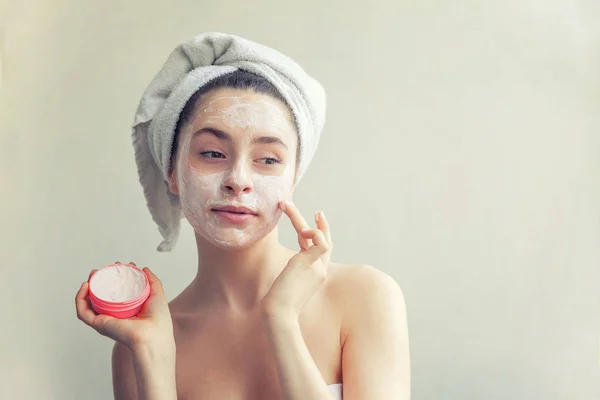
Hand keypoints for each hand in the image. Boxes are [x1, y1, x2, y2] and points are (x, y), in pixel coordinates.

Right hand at [75, 267, 174, 350]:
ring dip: (86, 289)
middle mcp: (114, 315)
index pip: (116, 293)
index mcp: (126, 310)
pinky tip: (85, 287)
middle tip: (101, 270)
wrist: (153, 334)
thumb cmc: (158, 320)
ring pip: (88, 303)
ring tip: (92, 276)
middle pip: (100, 297)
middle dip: (98, 282)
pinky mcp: (99, 324)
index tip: (118, 266)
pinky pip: (83, 312)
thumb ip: (152, 281)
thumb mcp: (156, 294)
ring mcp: (105, 319)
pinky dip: (80, 299)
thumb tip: (144, 269)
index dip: (114, 279)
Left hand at [261, 201, 332, 319]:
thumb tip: (286, 264)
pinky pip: (321, 243)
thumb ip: (291, 271)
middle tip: (313, 208)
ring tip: (285, 205)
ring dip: (298, 217)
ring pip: (317, 235)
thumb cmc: (278, 302)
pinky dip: (314, 232)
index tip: (313, 219)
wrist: (278, 313)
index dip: (319, 232)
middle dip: (318, 223)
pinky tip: (303, 229)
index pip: (322, 248)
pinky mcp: (311, 265)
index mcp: (315, 273)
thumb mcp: (286, 283)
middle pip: (322, 240)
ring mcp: (317, 267)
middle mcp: (320, 269)